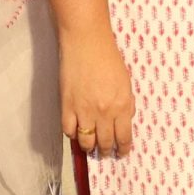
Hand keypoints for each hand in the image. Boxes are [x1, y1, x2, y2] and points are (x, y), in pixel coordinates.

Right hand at [60, 31, 134, 158]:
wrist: (86, 41)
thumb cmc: (108, 57)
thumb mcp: (125, 81)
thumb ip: (126, 102)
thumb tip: (125, 119)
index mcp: (122, 105)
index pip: (124, 136)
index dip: (123, 148)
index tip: (121, 153)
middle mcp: (104, 112)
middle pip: (105, 142)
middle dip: (105, 151)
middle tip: (105, 153)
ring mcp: (84, 110)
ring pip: (86, 141)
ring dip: (89, 147)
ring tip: (90, 147)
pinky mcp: (67, 105)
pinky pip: (68, 130)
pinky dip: (72, 134)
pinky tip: (75, 132)